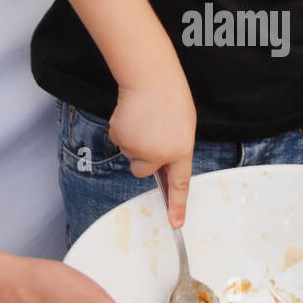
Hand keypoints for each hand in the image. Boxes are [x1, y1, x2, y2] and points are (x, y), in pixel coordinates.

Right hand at [109, 75, 195, 226]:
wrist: (151, 79)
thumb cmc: (171, 99)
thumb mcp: (183, 127)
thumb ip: (174, 149)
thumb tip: (158, 164)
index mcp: (181, 150)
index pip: (180, 184)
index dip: (177, 206)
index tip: (175, 223)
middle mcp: (159, 154)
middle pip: (142, 170)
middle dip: (143, 157)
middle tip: (150, 132)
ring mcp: (138, 147)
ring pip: (130, 154)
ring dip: (134, 140)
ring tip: (144, 119)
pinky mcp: (121, 138)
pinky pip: (119, 141)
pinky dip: (123, 131)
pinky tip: (132, 116)